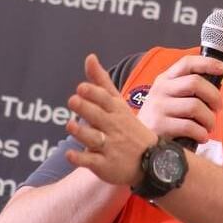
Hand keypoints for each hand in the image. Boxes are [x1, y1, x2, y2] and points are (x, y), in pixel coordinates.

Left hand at [65, 54, 158, 185]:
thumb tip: (89, 57)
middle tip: (73, 100)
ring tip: (70, 125)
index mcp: (117, 112)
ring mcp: (110, 147)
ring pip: (94, 138)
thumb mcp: (118, 103)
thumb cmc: (129, 128)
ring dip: (82, 132)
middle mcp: (114, 128)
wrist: (153, 161)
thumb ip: (102, 81)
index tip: (82, 87)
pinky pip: (92, 161)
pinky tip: (69, 154)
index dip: (94, 93)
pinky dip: (80, 158)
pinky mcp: (105, 165)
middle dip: (86, 108)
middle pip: (98, 116)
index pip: (105, 100)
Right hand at [136, 55, 222, 144]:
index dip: (207, 63)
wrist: (138, 140)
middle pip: (195, 82)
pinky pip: (189, 126)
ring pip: (195, 106)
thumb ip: (187, 89)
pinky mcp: (159, 125)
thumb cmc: (161, 118)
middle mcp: (160, 89)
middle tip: (217, 108)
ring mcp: (158, 107)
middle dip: (214, 96)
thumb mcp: (169, 97)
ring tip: (207, 127)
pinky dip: (201, 133)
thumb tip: (215, 87)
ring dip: (209, 119)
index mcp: (165, 79)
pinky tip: (201, 137)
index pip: (187, 63)